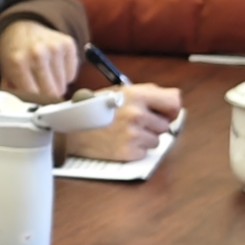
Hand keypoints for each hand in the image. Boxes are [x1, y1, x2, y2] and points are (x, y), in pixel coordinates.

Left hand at [0, 21, 84, 99]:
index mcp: (17, 62)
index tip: (35, 103)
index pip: (34, 95)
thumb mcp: (6, 73)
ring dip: (56, 86)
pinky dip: (65, 76)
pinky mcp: (68, 44)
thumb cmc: (14, 54)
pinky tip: (55, 68)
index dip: (35, 102)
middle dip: (47, 96)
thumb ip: (12, 92)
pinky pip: (72, 74)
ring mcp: (54, 47)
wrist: (22, 27)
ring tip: (46, 77)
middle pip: (52, 92)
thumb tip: (19, 110)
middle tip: (41, 90)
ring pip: (63, 85)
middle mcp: (37, 53)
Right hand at [60, 84, 184, 162]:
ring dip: (145, 138)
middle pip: (165, 124)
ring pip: (157, 140)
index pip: (174, 102)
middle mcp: (137, 114)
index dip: (172, 109)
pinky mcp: (129, 152)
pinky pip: (145, 152)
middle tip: (134, 123)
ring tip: (125, 132)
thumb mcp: (119, 91)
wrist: (70, 129)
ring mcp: (133, 134)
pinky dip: (136, 149)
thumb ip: (147, 93)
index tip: (167, 113)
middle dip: (153, 125)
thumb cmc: (93, 109)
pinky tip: (120, 142)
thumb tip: (174, 101)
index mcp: (136, 95)